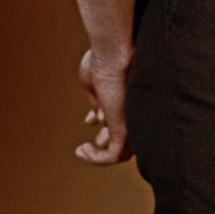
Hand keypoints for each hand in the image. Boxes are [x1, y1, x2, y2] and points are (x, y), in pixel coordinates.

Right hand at [76, 46, 133, 163]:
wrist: (111, 55)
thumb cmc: (103, 62)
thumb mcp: (95, 85)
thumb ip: (97, 102)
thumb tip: (94, 119)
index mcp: (129, 103)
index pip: (122, 122)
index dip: (106, 125)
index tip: (89, 120)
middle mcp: (133, 115)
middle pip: (123, 139)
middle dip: (104, 142)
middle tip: (87, 145)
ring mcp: (130, 124)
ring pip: (120, 153)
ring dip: (98, 155)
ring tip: (81, 150)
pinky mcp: (124, 130)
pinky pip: (112, 156)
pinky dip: (96, 159)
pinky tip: (82, 150)